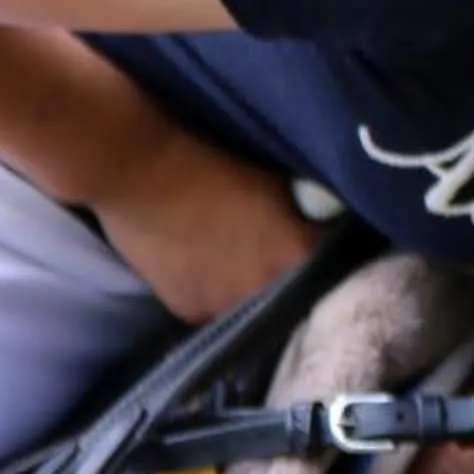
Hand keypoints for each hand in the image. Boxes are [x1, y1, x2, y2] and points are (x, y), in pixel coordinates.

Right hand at [91, 124, 323, 322]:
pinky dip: (215, 290)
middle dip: (289, 274)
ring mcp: (225, 306)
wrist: (140, 171)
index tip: (318, 239)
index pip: (333, 262)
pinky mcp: (189, 312)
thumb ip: (302, 213)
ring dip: (250, 287)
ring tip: (236, 258)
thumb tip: (317, 223)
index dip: (327, 251)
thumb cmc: (212, 161)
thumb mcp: (276, 183)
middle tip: (274, 249)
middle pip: (292, 291)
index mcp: (298, 254)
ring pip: (252, 304)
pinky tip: (205, 265)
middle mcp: (267, 290)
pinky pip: (214, 308)